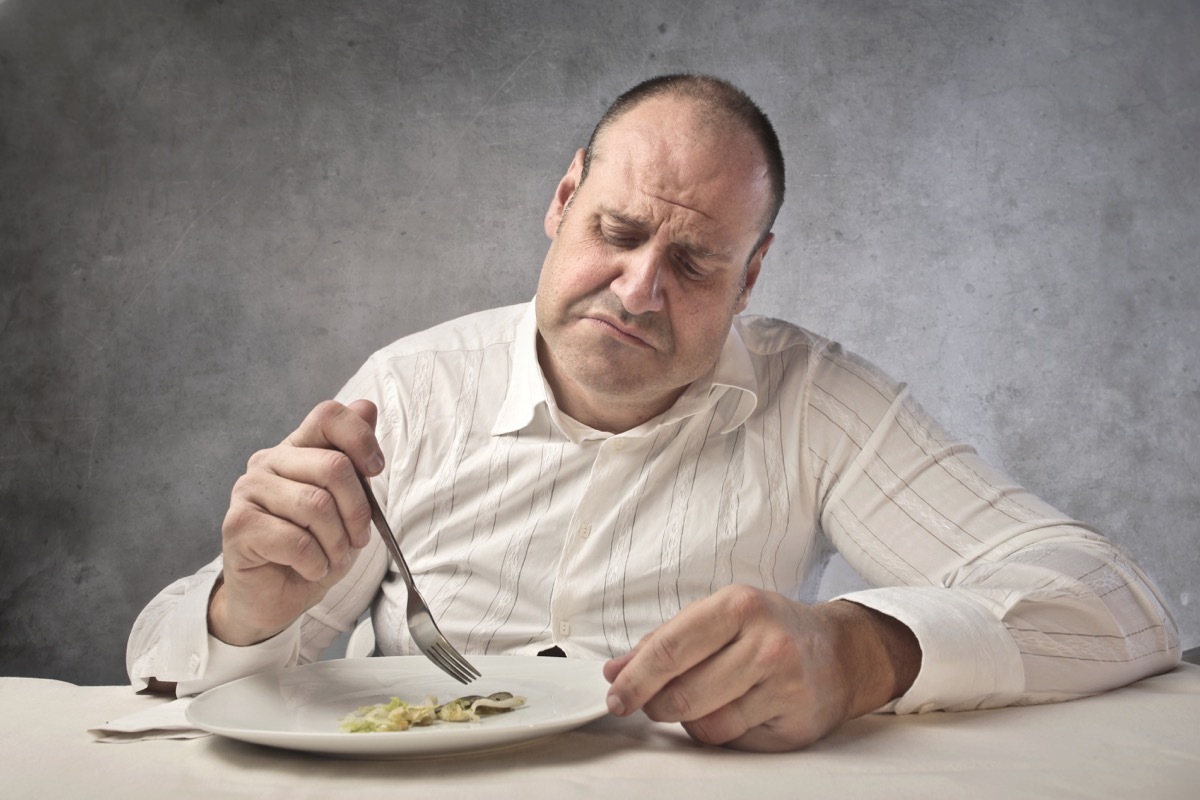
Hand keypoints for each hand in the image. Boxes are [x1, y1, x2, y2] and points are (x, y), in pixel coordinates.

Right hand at [211, 399, 384, 645]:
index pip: (328, 415)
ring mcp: (248, 491)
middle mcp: (268, 462)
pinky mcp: (238, 525)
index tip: (375, 471)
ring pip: (316, 505)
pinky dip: (316, 563)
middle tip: (357, 539)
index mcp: (296, 449)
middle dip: (358, 511)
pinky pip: (296, 541)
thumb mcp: (347, 504)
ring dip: (337, 543)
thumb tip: (366, 406)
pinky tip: (310, 569)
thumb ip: (354, 458)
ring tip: (332, 557)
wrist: (275, 598)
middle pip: (333, 466)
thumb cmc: (313, 550)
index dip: (360, 439)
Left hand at [602, 585, 920, 751]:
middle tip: (650, 703)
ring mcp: (784, 685)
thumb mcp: (719, 617)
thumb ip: (665, 641)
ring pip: (707, 725)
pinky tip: (734, 710)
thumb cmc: (768, 631)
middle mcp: (765, 643)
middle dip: (655, 704)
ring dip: (689, 721)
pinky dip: (721, 731)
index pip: (670, 649)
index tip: (615, 696)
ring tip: (701, 701)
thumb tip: (617, 670)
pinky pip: (734, 741)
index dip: (634, 679)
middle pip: (683, 694)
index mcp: (738, 605)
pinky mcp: (795, 722)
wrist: (839, 653)